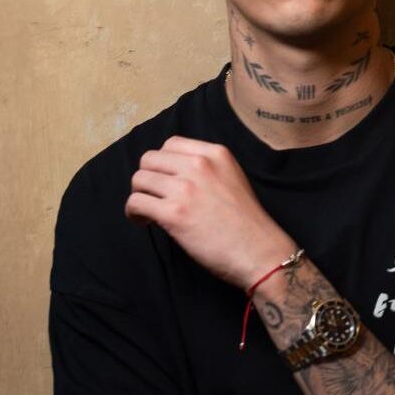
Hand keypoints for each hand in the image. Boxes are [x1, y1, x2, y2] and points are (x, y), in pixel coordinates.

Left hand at [125, 135, 295, 289]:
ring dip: (139, 196)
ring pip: (139, 179)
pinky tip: (145, 222)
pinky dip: (134, 213)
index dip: (163, 163)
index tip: (167, 179)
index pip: (171, 144)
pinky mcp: (174, 213)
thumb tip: (173, 174)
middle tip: (155, 197)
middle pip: (149, 159)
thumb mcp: (233, 179)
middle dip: (148, 178)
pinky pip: (135, 202)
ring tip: (149, 212)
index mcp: (217, 154)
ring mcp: (186, 188)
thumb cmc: (248, 222)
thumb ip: (207, 169)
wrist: (260, 251)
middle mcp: (200, 165)